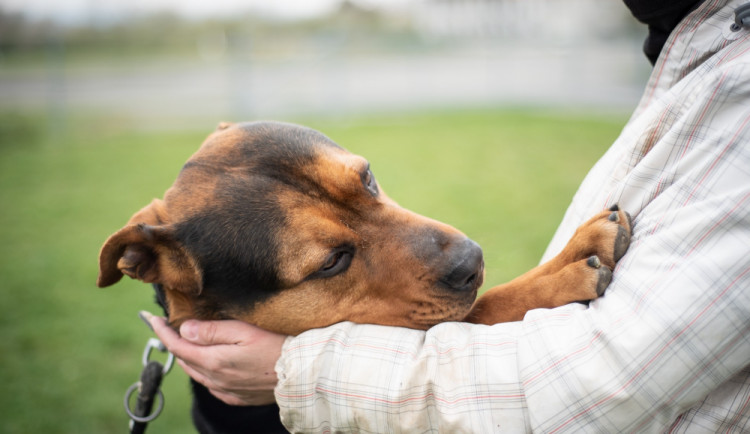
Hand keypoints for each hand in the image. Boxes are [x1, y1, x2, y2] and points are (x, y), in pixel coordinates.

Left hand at [142, 311, 287, 405]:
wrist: (302, 374)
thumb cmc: (277, 345)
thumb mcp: (243, 330)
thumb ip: (212, 330)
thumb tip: (185, 330)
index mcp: (213, 361)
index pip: (177, 346)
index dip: (162, 331)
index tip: (151, 318)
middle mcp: (216, 379)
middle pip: (185, 360)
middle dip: (175, 343)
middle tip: (172, 326)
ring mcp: (227, 391)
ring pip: (198, 374)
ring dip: (190, 357)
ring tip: (190, 342)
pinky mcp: (238, 398)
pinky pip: (213, 385)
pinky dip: (206, 372)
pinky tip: (213, 364)